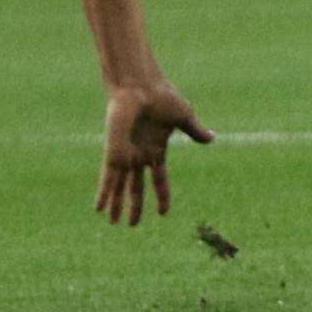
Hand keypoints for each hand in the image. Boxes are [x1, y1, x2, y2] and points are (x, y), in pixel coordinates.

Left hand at [96, 80, 213, 225]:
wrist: (141, 86)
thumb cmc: (162, 96)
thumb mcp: (184, 116)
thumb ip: (195, 131)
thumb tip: (212, 138)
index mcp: (156, 148)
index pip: (159, 178)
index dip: (162, 195)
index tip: (163, 212)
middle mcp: (139, 154)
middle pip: (137, 187)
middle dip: (135, 206)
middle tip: (133, 225)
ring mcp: (126, 155)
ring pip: (121, 187)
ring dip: (118, 206)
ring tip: (113, 223)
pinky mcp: (115, 153)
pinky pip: (108, 179)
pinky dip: (104, 194)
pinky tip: (99, 209)